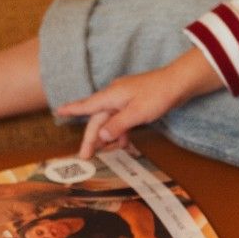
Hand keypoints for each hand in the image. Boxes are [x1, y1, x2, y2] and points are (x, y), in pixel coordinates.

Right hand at [57, 48, 220, 158]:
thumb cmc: (159, 94)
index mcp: (111, 96)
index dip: (72, 110)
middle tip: (85, 155)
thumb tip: (100, 135)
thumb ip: (117, 125)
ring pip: (111, 120)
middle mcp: (115, 96)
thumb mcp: (136, 113)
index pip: (86, 105)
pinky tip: (125, 142)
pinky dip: (121, 131)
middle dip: (92, 137)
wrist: (180, 82)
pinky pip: (122, 119)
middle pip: (98, 118)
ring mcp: (126, 98)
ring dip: (109, 136)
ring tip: (108, 152)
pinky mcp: (136, 102)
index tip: (58, 112)